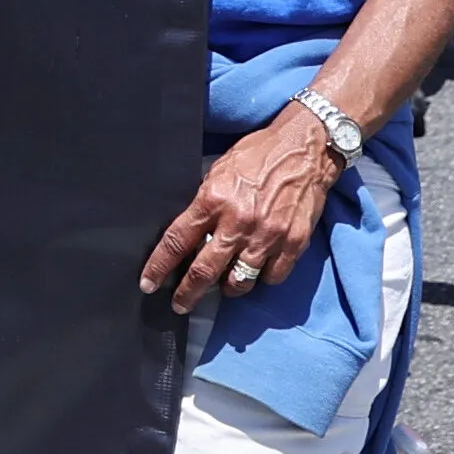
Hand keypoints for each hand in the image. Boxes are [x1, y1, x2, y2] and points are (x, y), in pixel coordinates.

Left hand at [139, 115, 347, 314]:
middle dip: (188, 293)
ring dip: (227, 289)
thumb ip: (204, 201)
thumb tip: (189, 230)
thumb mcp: (218, 170)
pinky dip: (261, 279)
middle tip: (179, 305)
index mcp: (213, 200)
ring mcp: (268, 235)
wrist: (304, 148)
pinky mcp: (294, 242)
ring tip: (221, 288)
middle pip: (205, 271)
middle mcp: (239, 222)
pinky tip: (255, 272)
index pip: (177, 242)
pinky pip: (272, 276)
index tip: (148, 283)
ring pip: (240, 281)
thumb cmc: (257, 154)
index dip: (159, 267)